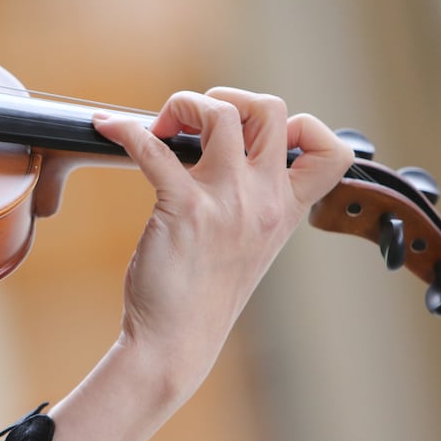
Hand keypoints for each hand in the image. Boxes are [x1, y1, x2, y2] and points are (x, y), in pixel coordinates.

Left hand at [93, 87, 352, 393]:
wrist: (175, 342)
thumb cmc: (203, 296)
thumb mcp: (249, 246)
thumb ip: (252, 204)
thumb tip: (224, 155)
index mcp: (286, 210)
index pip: (331, 150)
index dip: (302, 125)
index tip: (258, 135)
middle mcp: (264, 200)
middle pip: (271, 109)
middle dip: (228, 98)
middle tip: (194, 122)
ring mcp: (226, 202)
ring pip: (220, 114)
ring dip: (183, 105)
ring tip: (158, 129)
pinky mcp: (182, 208)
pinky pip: (152, 147)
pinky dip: (125, 129)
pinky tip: (108, 129)